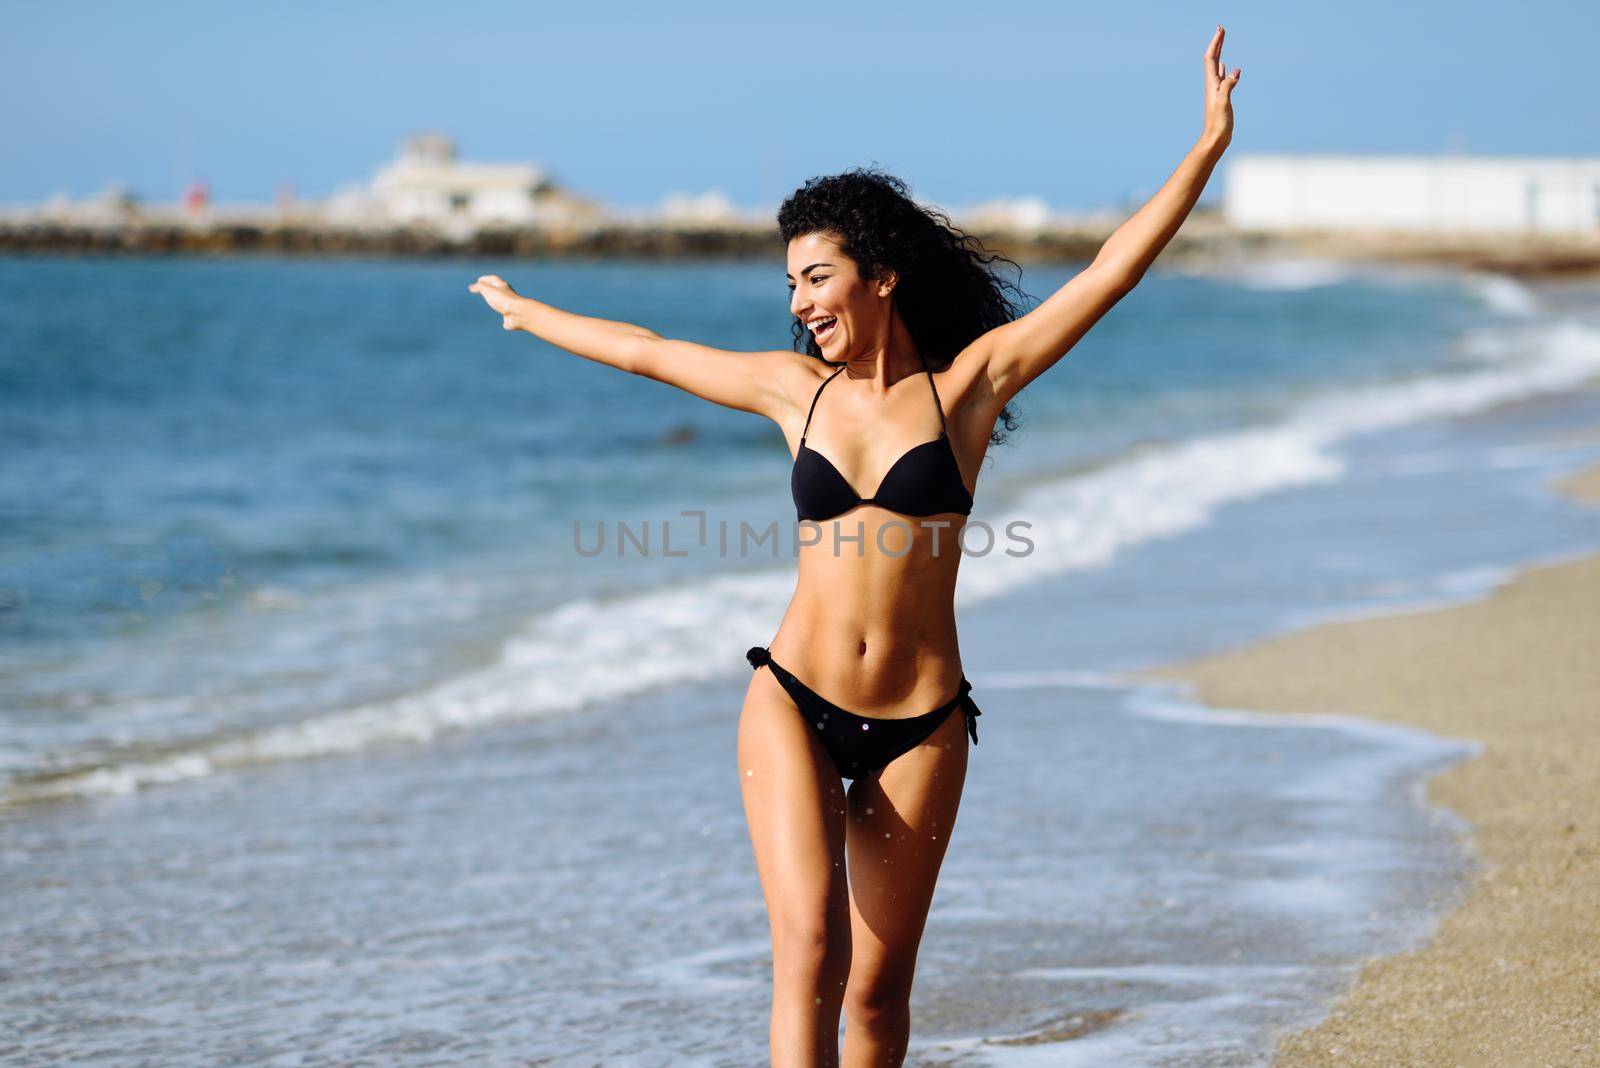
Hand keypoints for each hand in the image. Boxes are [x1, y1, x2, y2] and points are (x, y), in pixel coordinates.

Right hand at [468, 274, 524, 329]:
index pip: (493, 279)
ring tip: (493, 304)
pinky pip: (509, 318)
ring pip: (505, 303)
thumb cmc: (503, 300)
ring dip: (499, 302)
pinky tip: (504, 323)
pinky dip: (506, 319)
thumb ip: (479, 287)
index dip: (485, 279)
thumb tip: (471, 287)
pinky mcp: (512, 318)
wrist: (518, 313)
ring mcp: (511, 307)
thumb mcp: (488, 290)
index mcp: (503, 286)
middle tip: (485, 290)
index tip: (479, 280)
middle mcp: (508, 295)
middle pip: (500, 290)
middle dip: (493, 289)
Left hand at [1203, 25, 1240, 148]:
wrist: (1215, 140)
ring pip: (1217, 67)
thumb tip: (1235, 71)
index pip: (1211, 59)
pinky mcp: (1221, 98)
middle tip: (1221, 29)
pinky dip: (1223, 69)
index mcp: (1212, 85)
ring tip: (1222, 42)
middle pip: (1213, 60)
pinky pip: (1222, 78)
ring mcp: (1216, 91)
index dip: (1215, 43)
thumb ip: (1228, 87)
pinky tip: (1226, 67)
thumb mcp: (1223, 104)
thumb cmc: (1218, 124)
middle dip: (1217, 43)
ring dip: (1220, 53)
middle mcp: (1212, 85)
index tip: (1220, 29)